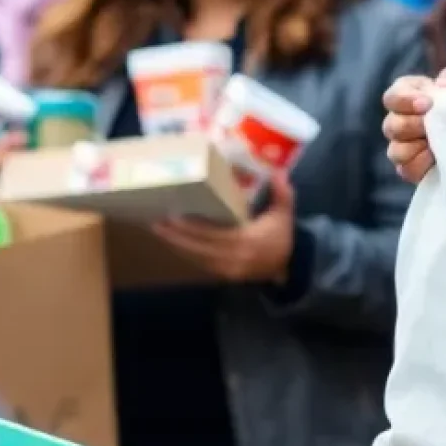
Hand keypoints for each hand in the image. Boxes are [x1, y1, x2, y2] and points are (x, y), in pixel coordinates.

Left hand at [151, 171, 295, 282]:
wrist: (288, 266)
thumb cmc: (282, 237)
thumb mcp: (284, 213)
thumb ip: (282, 193)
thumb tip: (278, 172)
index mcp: (245, 240)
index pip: (212, 234)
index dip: (191, 227)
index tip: (173, 216)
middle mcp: (233, 256)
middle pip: (198, 247)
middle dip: (175, 236)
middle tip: (156, 223)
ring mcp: (227, 268)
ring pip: (196, 257)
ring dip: (176, 245)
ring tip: (159, 231)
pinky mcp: (224, 274)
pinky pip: (201, 264)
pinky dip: (187, 253)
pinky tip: (175, 243)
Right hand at [382, 65, 445, 183]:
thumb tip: (445, 85)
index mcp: (405, 96)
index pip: (391, 98)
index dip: (406, 100)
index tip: (428, 104)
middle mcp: (397, 122)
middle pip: (390, 126)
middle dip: (413, 125)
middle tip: (431, 125)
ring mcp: (401, 147)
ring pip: (394, 151)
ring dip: (415, 147)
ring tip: (435, 144)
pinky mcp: (410, 168)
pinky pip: (406, 170)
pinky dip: (420, 165)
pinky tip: (435, 159)